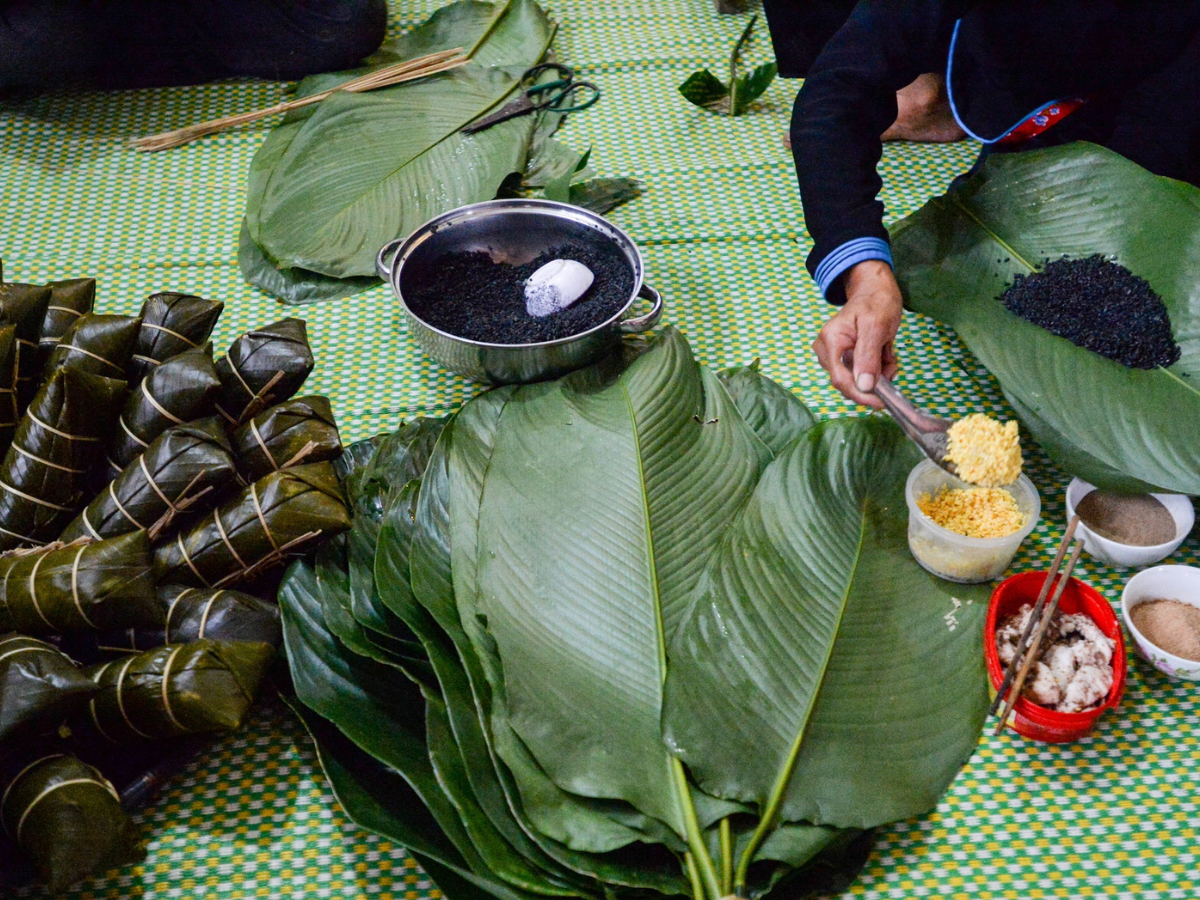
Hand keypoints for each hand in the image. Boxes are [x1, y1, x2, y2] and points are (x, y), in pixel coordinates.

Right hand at [812, 260, 902, 408]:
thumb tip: (864, 386)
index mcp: (830, 340)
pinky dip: (876, 371)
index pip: (839, 378)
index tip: (881, 403)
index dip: (859, 394)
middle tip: (891, 366)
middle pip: (847, 382)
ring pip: (856, 380)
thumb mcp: (876, 326)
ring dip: (877, 375)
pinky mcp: (843, 358)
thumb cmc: (876, 302)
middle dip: (872, 381)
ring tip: (889, 356)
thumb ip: (868, 356)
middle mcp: (826, 350)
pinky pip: (859, 375)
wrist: (875, 291)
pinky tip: (884, 356)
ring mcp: (833, 355)